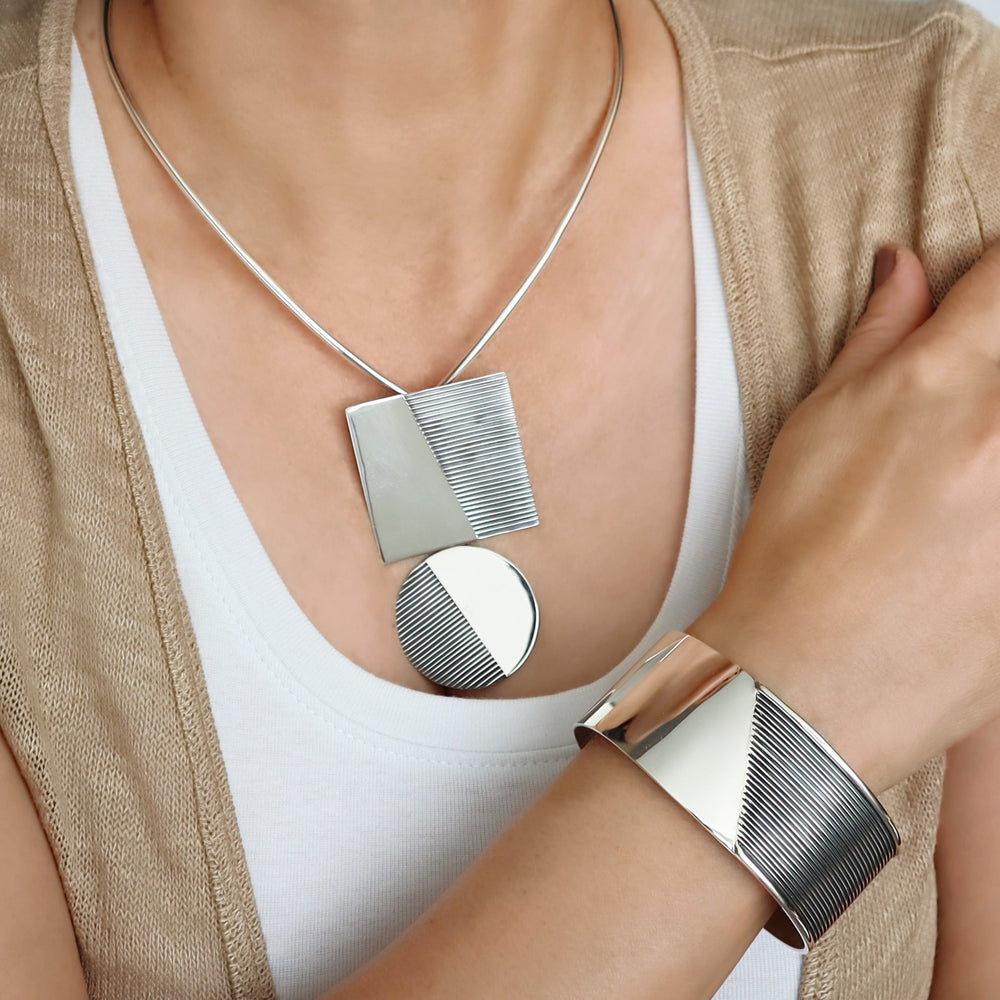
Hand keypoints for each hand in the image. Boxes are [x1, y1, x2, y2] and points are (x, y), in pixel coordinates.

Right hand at [688, 244, 999, 793]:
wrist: (814, 677)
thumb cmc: (796, 557)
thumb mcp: (816, 426)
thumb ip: (877, 336)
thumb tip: (904, 268)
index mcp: (943, 380)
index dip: (997, 275)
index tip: (987, 298)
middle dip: (995, 364)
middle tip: (958, 416)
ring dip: (993, 435)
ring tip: (958, 476)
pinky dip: (998, 497)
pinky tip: (975, 521)